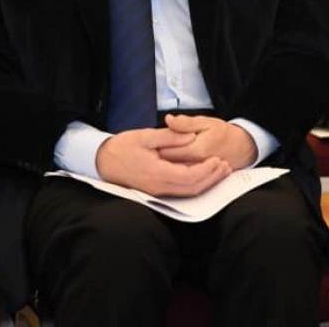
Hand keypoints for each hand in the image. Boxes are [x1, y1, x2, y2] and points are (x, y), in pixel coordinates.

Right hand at [95, 128, 230, 196]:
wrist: (102, 161)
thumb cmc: (122, 147)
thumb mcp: (145, 136)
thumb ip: (170, 136)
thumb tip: (191, 137)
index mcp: (157, 172)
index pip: (189, 177)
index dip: (206, 170)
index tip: (219, 159)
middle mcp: (158, 186)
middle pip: (192, 188)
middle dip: (211, 178)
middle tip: (226, 166)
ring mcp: (157, 191)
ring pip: (188, 192)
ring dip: (206, 183)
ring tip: (220, 171)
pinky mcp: (156, 191)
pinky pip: (180, 191)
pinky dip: (195, 184)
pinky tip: (204, 176)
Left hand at [159, 115, 257, 169]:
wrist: (240, 148)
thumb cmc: (223, 134)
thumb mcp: (206, 122)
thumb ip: (186, 123)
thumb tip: (169, 119)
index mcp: (197, 150)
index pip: (166, 151)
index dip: (157, 144)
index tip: (153, 139)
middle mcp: (195, 166)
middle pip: (166, 163)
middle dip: (158, 155)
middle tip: (154, 146)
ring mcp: (195, 175)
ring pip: (170, 171)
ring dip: (164, 163)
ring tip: (161, 154)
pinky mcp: (195, 180)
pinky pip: (178, 176)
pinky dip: (171, 169)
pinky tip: (170, 162)